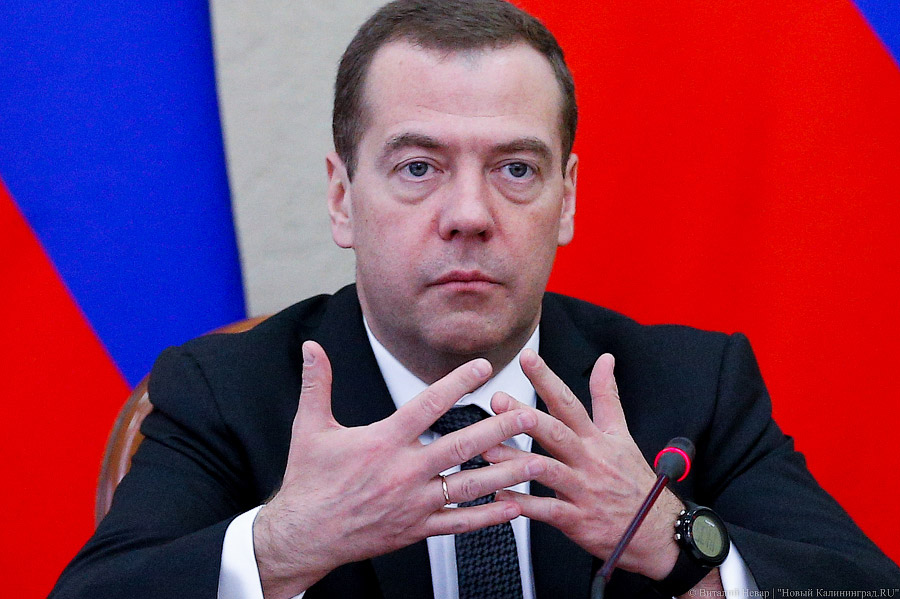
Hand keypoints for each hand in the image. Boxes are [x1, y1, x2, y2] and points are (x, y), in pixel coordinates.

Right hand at [253, 340, 542, 598]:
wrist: (304, 536)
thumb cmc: (308, 481)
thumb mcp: (309, 427)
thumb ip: (316, 384)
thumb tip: (310, 347)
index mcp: (383, 442)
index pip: (429, 405)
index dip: (459, 383)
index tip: (485, 366)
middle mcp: (404, 472)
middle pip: (461, 447)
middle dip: (498, 430)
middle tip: (529, 415)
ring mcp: (414, 503)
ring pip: (469, 487)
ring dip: (506, 473)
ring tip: (537, 461)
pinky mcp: (417, 529)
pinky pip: (460, 524)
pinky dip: (490, 517)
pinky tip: (515, 507)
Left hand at [488, 350, 683, 580]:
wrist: (656, 531)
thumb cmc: (633, 481)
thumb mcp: (623, 434)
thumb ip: (608, 396)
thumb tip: (605, 360)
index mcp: (597, 438)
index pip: (569, 401)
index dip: (547, 378)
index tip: (526, 357)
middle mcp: (589, 460)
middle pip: (556, 432)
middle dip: (525, 416)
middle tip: (498, 401)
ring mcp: (584, 490)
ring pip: (547, 470)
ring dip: (515, 460)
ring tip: (488, 451)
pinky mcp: (579, 520)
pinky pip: (547, 511)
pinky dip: (524, 505)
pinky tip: (501, 496)